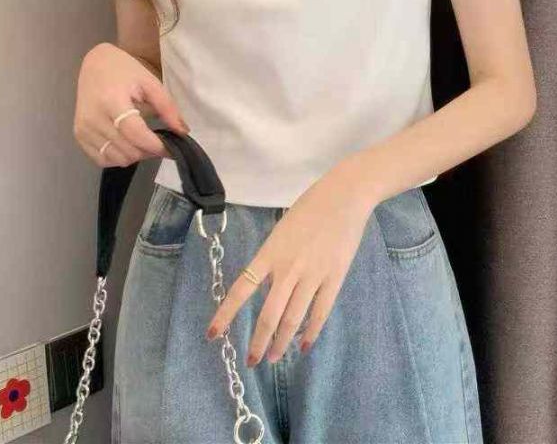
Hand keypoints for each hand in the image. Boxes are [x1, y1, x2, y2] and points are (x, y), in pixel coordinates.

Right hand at [73, 42, 189, 166]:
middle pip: (128, 150)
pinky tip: (127, 143)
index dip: (156, 145)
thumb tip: (183, 132)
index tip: (171, 148)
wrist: (95, 64)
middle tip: (159, 141)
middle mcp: (93, 118)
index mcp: (111, 101)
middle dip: (149, 151)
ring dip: (136, 155)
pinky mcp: (79, 136)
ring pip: (118, 159)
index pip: (135, 134)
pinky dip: (119, 157)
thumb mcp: (150, 83)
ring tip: (144, 140)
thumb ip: (168, 108)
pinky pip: (103, 159)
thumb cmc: (125, 71)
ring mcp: (83, 129)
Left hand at [205, 164, 375, 364]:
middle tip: (251, 361)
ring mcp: (313, 274)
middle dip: (258, 341)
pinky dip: (311, 331)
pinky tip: (304, 345)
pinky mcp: (334, 277)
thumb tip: (266, 287)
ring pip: (293, 318)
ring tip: (274, 357)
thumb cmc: (309, 208)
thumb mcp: (281, 232)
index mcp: (270, 253)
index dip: (225, 315)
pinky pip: (320, 311)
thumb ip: (273, 260)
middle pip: (269, 314)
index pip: (241, 289)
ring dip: (282, 342)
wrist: (344, 196)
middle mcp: (288, 267)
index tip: (212, 335)